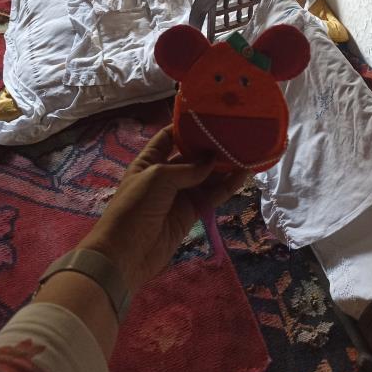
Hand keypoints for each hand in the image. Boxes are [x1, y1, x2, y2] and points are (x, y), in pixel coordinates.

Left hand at [78, 125, 246, 295]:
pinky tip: (243, 175)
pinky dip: (227, 186)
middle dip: (211, 146)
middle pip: (192, 156)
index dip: (186, 127)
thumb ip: (187, 168)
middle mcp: (165, 174)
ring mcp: (179, 194)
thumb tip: (212, 160)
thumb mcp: (157, 178)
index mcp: (149, 160)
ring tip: (246, 152)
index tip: (209, 117)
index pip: (169, 137)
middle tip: (235, 135)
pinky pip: (211, 195)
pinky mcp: (191, 212)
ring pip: (206, 176)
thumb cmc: (134, 207)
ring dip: (223, 166)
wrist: (126, 254)